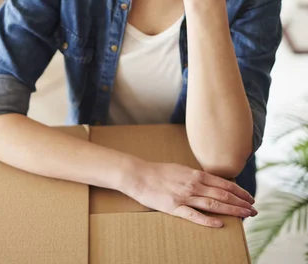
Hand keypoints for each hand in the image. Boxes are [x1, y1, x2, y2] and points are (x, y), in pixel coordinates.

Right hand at [125, 158, 256, 227]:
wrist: (139, 175)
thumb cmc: (159, 172)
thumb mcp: (181, 169)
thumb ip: (196, 176)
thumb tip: (211, 182)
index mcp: (195, 174)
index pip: (223, 183)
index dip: (239, 191)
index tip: (250, 198)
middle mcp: (193, 184)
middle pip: (223, 194)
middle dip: (241, 202)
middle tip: (254, 210)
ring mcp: (185, 196)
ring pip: (213, 204)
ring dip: (232, 210)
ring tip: (245, 216)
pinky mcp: (175, 207)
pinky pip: (194, 215)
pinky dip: (208, 220)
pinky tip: (220, 224)